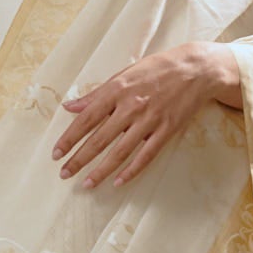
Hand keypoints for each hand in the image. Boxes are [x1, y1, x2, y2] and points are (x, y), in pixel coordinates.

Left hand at [52, 41, 241, 190]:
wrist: (196, 69)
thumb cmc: (157, 69)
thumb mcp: (124, 74)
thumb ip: (97, 93)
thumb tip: (70, 107)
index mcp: (117, 90)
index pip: (86, 119)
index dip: (69, 138)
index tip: (56, 153)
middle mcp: (131, 107)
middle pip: (99, 139)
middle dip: (79, 159)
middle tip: (64, 174)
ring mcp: (149, 120)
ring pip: (120, 152)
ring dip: (101, 170)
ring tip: (86, 184)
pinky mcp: (166, 130)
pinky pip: (146, 155)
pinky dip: (131, 170)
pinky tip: (118, 182)